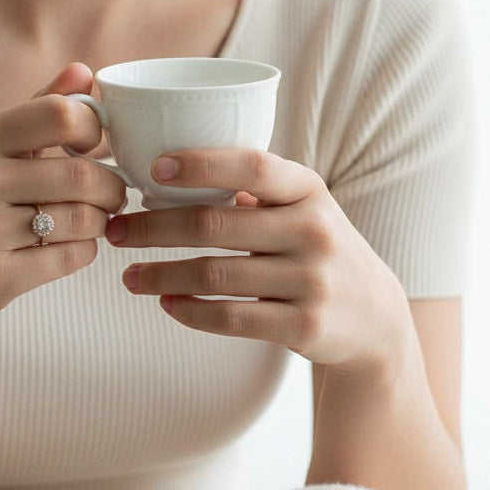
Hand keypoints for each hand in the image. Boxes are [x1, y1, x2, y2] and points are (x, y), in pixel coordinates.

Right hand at [0, 64, 127, 339]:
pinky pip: (72, 256)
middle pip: (82, 174)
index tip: (92, 146)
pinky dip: (85, 250)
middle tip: (112, 193)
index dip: (93, 129)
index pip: (59, 114)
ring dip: (101, 221)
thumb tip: (85, 72)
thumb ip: (36, 110)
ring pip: (83, 219)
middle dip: (111, 186)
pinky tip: (70, 246)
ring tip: (91, 220)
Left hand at [105, 148, 412, 374]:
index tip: (152, 167)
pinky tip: (166, 304)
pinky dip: (190, 312)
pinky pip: (231, 318)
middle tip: (114, 231)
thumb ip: (255, 188)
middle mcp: (313, 230)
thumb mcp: (303, 206)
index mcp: (308, 189)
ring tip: (128, 276)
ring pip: (214, 274)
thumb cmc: (316, 248)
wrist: (374, 317)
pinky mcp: (304, 326)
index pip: (252, 165)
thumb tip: (168, 168)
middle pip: (215, 224)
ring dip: (160, 275)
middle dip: (152, 228)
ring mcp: (311, 280)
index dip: (201, 164)